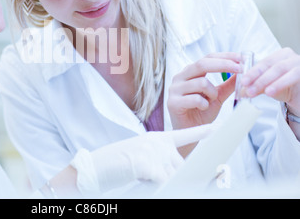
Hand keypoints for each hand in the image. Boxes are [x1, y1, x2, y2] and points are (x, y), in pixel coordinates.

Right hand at [70, 123, 214, 194]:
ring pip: (175, 174)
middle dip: (182, 177)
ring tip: (145, 177)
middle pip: (182, 165)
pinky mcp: (148, 163)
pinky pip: (165, 181)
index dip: (203, 131)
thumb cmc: (118, 165)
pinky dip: (160, 187)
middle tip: (164, 179)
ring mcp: (153, 151)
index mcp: (158, 139)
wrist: (95, 167)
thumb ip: (162, 162)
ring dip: (166, 183)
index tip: (218, 127)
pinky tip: (147, 182)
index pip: (185, 134)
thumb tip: (181, 174)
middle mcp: (158, 142)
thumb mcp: (143, 159)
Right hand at [167, 52, 240, 128]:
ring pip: (201, 83)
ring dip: (213, 93)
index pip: (207, 58)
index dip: (225, 56)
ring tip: (211, 101)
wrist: (190, 132)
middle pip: (202, 64)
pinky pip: (195, 99)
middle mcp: (180, 77)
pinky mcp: (173, 102)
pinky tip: (202, 108)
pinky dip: (204, 104)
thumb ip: (227, 85)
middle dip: (223, 65)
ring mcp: (174, 89)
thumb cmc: (201, 112)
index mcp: (190, 73)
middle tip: (240, 69)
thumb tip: (242, 72)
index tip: (242, 58)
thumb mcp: (218, 96)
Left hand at [241, 47, 299, 115]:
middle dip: (259, 79)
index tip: (243, 82)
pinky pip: (293, 76)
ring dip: (268, 81)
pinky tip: (271, 91)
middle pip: (272, 66)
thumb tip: (241, 92)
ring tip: (261, 92)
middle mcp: (291, 57)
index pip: (264, 63)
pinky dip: (281, 84)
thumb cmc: (286, 88)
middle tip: (249, 90)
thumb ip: (256, 86)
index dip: (252, 72)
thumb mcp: (269, 86)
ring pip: (281, 69)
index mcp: (280, 56)